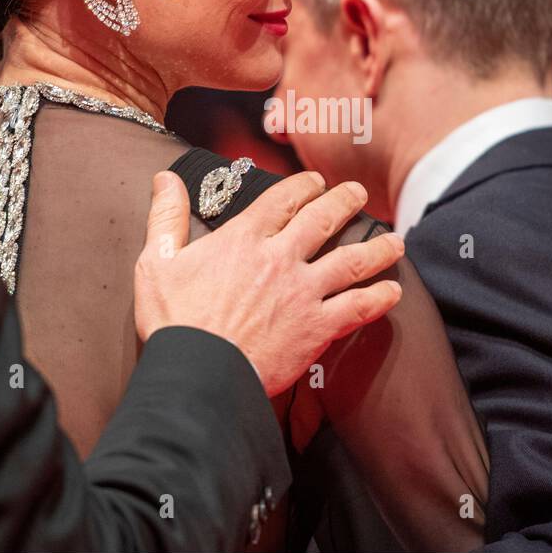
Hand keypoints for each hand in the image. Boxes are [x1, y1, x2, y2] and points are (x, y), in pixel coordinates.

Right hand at [136, 170, 404, 396]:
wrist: (198, 373)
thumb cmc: (174, 321)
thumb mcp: (157, 261)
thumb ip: (165, 216)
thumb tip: (165, 178)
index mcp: (244, 239)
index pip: (283, 199)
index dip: (303, 185)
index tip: (316, 181)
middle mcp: (280, 258)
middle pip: (324, 220)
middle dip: (345, 201)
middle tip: (358, 193)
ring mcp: (303, 292)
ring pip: (351, 260)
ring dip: (377, 247)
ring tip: (394, 240)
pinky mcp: (317, 328)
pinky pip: (357, 308)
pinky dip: (379, 298)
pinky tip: (393, 293)